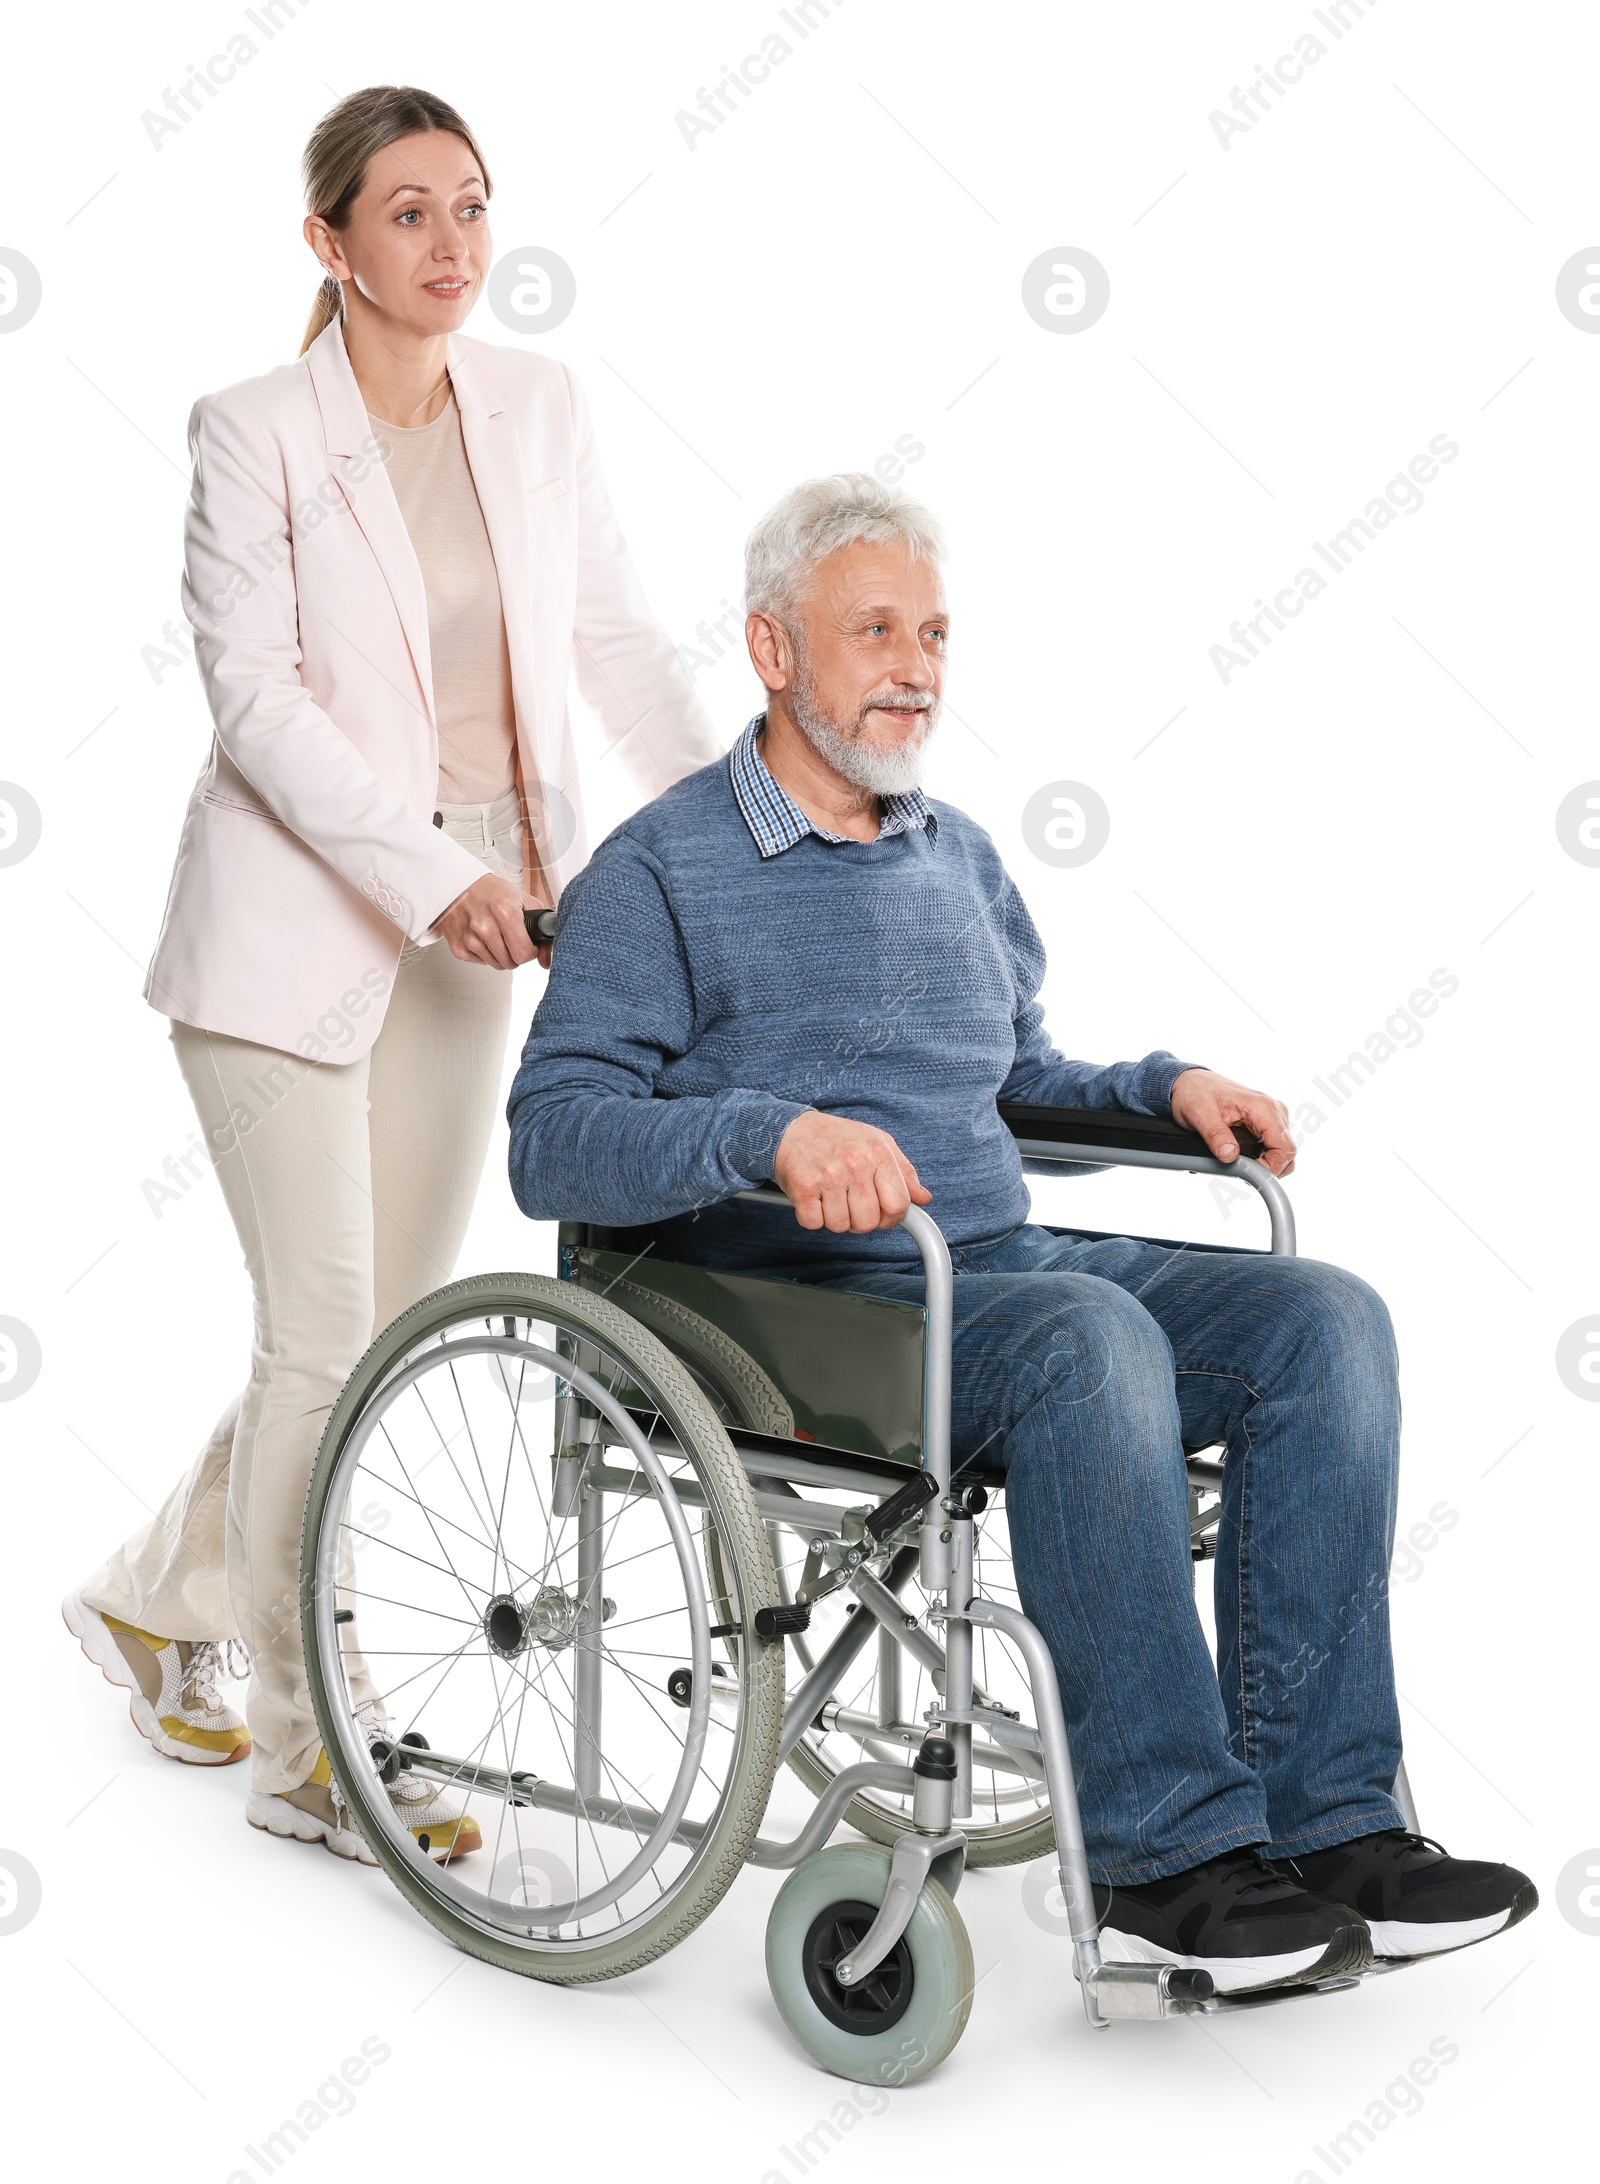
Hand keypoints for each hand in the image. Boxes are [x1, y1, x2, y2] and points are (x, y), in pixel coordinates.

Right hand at [432, 873, 550, 968]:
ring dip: (500, 954)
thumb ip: (543, 930)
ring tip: (496, 935)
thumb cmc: (492, 892)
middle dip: (516, 954)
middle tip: (511, 938)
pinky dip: (485, 953)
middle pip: (511, 963)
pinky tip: (483, 937)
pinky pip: (481, 962)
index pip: (524, 953)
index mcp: (504, 912)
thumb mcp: (524, 901)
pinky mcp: (458, 947)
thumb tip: (546, 960)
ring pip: (497, 965)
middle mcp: (484, 926)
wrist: (459, 886)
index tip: (528, 944)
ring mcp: (469, 938)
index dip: (531, 951)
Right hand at [774, 1111, 931, 1232]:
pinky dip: (813, 1217)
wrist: (791, 1128)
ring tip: (830, 1197)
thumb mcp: (877, 1143)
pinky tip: (814, 1198)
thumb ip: (904, 1171)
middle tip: (851, 1204)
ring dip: (835, 1218)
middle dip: (860, 1220)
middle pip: (869, 1222)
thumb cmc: (837, 1138)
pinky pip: (814, 1223)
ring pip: (841, 1226)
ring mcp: (828, 1176)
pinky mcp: (803, 1187)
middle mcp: (855, 1163)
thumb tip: (923, 1198)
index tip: (882, 1215)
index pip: (898, 1204)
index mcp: (877, 1152)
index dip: (891, 1218)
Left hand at [1169, 1068, 1295, 1176]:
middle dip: (1269, 1167)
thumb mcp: (1199, 1114)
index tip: (1251, 1174)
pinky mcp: (1266, 1122)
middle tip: (1241, 1169)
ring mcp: (1272, 1117)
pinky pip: (1273, 1146)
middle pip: (1287, 1152)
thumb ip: (1215, 1135)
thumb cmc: (1196, 1092)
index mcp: (1263, 1107)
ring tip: (1239, 1161)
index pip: (1285, 1148)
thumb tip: (1229, 1155)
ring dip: (1265, 1162)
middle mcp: (1274, 1111)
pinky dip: (1261, 1157)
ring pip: (1282, 1151)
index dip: (1272, 1167)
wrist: (1192, 1082)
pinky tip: (1242, 1155)